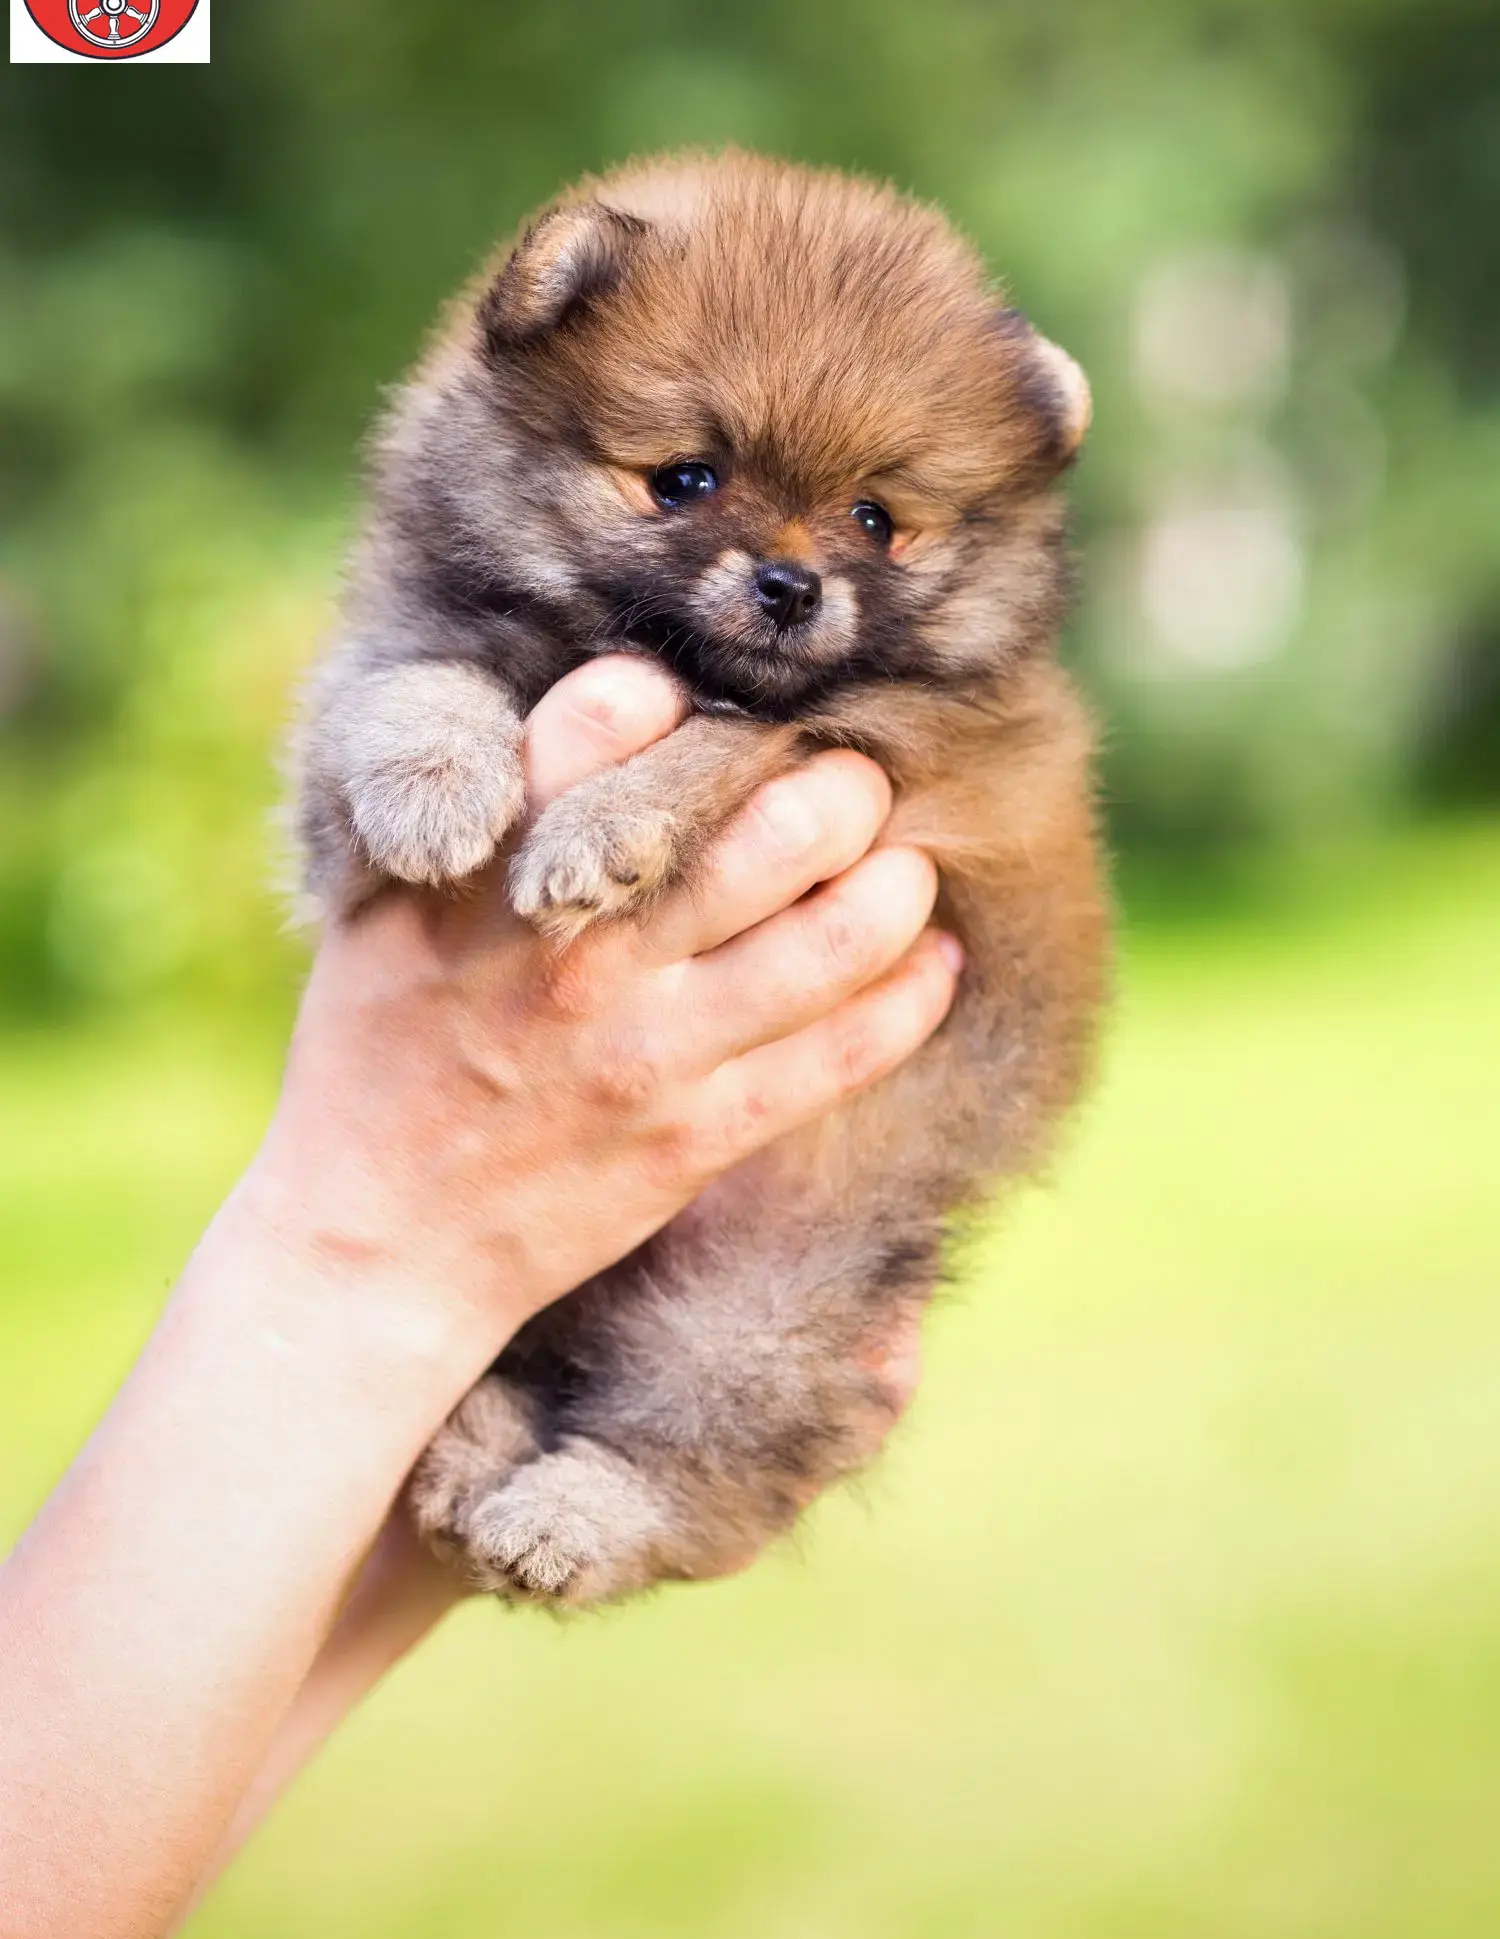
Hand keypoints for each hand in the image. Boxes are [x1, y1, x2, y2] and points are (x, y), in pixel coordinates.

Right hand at [241, 655, 959, 1397]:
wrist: (376, 1242)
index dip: (684, 695)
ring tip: (900, 862)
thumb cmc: (377, 1050)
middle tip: (849, 781)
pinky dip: (912, 993)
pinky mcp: (699, 1136)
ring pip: (836, 934)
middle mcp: (582, 951)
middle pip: (771, 824)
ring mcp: (651, 1050)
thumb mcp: (383, 907)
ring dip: (896, 880)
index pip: (614, 720)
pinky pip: (845, 1053)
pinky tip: (931, 960)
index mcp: (493, 874)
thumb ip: (477, 803)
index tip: (719, 705)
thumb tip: (606, 697)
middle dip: (839, 784)